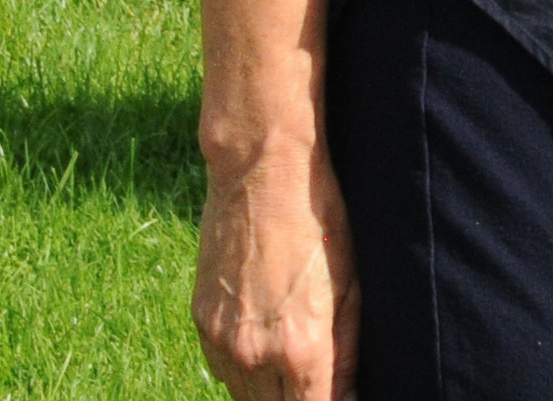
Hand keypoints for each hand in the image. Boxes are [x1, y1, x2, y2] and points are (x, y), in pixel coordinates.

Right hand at [194, 135, 357, 400]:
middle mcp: (254, 354)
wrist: (260, 173)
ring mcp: (222, 341)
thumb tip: (349, 395)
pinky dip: (244, 373)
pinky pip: (222, 370)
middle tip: (319, 381)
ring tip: (295, 368)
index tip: (344, 396)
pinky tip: (265, 350)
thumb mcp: (350, 287)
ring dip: (269, 394)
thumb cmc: (319, 221)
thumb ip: (347, 353)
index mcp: (300, 348)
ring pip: (245, 398)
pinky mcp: (201, 323)